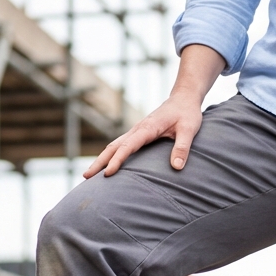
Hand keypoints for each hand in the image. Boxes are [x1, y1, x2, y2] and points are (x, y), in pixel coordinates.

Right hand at [84, 44, 224, 178]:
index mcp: (147, 128)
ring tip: (88, 175)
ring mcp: (136, 132)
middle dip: (99, 161)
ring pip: (113, 146)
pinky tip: (105, 166)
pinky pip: (120, 146)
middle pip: (113, 147)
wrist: (184, 98)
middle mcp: (137, 129)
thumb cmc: (187, 113)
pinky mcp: (138, 134)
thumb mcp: (189, 129)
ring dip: (100, 159)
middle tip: (85, 177)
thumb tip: (177, 167)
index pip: (128, 146)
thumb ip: (183, 147)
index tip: (108, 173)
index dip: (117, 160)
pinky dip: (109, 156)